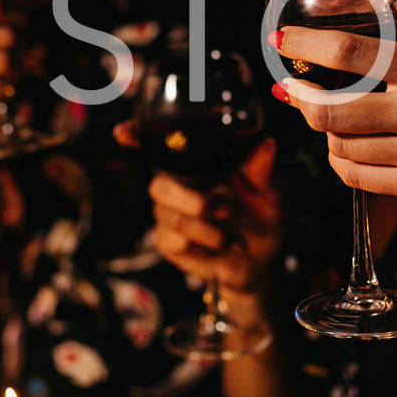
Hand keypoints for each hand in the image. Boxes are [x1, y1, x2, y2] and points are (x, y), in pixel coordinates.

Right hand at [116, 121, 283, 296]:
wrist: (263, 263)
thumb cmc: (266, 218)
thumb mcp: (272, 192)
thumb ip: (263, 170)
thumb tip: (266, 143)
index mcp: (199, 164)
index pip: (161, 146)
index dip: (137, 136)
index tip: (123, 133)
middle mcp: (179, 184)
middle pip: (159, 183)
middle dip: (191, 200)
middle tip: (224, 209)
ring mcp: (169, 214)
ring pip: (169, 215)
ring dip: (206, 229)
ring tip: (232, 238)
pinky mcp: (168, 242)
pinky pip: (171, 239)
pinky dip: (202, 245)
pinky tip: (221, 248)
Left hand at [269, 7, 396, 208]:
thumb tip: (383, 2)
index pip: (349, 53)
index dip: (304, 45)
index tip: (280, 38)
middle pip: (327, 112)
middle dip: (299, 98)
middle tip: (293, 86)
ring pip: (337, 146)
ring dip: (322, 128)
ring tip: (328, 111)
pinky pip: (355, 177)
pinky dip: (340, 159)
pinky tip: (347, 142)